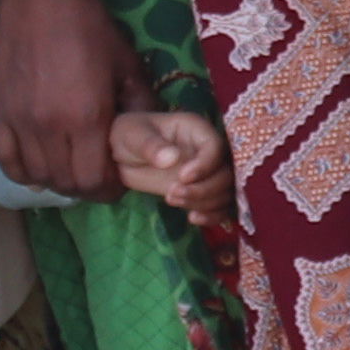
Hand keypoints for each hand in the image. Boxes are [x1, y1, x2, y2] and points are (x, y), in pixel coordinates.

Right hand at [0, 0, 140, 199]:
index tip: (118, 182)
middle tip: (99, 177)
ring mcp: (19, 121)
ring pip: (37, 176)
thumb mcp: (129, 67)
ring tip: (73, 169)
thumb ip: (142, 109)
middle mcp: (49, 126)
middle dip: (88, 188)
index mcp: (87, 117)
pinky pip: (6, 160)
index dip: (109, 189)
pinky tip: (41, 166)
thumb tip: (154, 142)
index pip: (94, 180)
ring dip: (58, 180)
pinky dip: (24, 171)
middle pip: (66, 183)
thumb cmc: (91, 29)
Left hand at [103, 110, 233, 222]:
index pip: (216, 147)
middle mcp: (209, 151)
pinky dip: (212, 216)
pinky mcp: (202, 191)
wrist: (123, 155)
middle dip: (204, 189)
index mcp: (197, 130)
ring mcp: (208, 172)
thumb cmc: (129, 135)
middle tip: (172, 193)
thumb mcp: (133, 135)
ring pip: (225, 192)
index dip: (205, 165)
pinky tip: (192, 219)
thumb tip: (172, 158)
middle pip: (226, 173)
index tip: (182, 177)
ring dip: (204, 202)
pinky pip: (220, 206)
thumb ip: (151, 145)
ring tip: (171, 200)